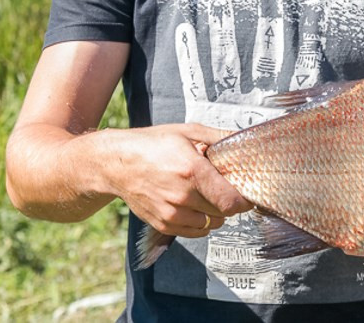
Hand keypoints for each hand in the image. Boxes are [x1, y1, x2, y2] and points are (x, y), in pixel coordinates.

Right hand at [108, 122, 252, 237]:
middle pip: (223, 213)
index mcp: (192, 171)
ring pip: (210, 224)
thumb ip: (219, 137)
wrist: (117, 163)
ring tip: (205, 195)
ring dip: (214, 213)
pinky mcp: (163, 224)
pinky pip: (195, 232)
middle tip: (222, 188)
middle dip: (227, 202)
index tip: (245, 194)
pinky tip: (193, 205)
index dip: (244, 200)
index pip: (231, 201)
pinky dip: (200, 222)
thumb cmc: (152, 144)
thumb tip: (245, 138)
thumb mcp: (187, 132)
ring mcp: (172, 213)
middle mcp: (182, 196)